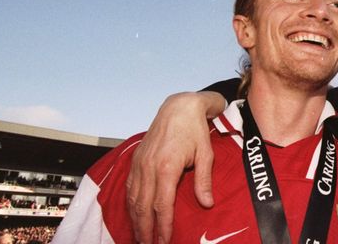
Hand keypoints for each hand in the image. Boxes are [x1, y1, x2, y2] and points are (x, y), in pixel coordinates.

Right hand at [126, 91, 225, 242]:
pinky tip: (134, 213)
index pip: (162, 204)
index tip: (164, 240)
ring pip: (133, 198)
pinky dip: (130, 203)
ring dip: (136, 219)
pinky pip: (129, 186)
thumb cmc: (195, 130)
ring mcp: (140, 163)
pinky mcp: (136, 159)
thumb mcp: (206, 154)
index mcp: (167, 167)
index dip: (163, 225)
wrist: (179, 107)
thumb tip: (207, 204)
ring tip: (140, 236)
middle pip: (143, 206)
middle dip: (145, 229)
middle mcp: (149, 167)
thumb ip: (203, 180)